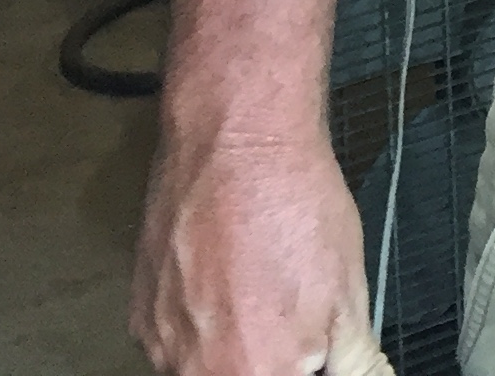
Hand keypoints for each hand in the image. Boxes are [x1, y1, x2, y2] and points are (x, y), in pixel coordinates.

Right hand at [132, 119, 389, 375]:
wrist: (234, 142)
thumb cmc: (294, 208)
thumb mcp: (349, 295)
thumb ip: (353, 361)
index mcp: (252, 375)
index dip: (307, 363)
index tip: (317, 349)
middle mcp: (193, 372)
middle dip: (274, 358)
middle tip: (294, 319)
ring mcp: (160, 345)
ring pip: (208, 366)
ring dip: (237, 343)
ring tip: (263, 288)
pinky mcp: (141, 315)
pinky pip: (178, 340)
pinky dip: (206, 323)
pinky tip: (232, 279)